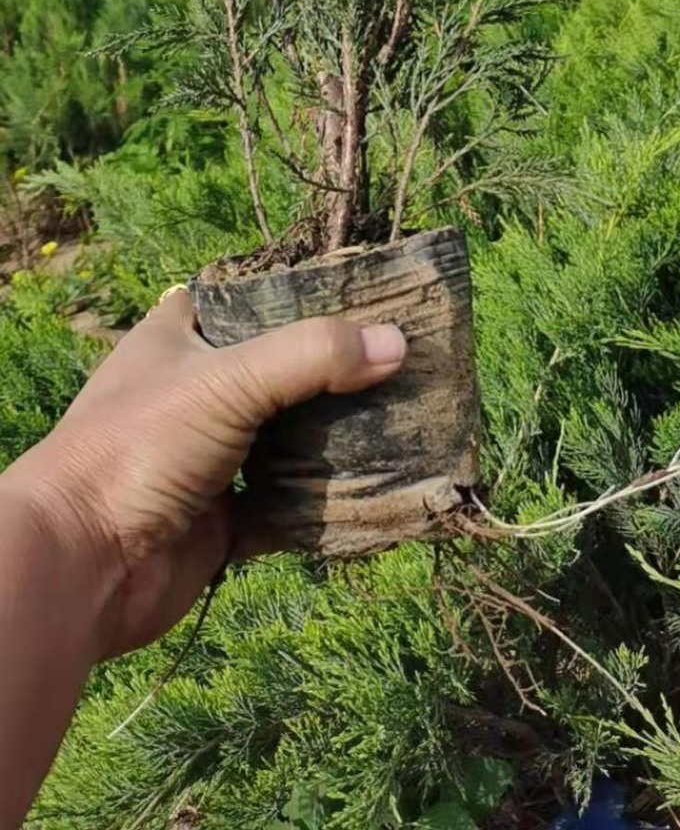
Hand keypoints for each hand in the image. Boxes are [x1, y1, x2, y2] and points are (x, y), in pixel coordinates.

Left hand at [16, 289, 405, 657]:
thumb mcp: (228, 379)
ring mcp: (213, 457)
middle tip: (410, 364)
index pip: (255, 297)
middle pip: (285, 372)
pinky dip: (328, 500)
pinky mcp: (227, 518)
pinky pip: (291, 503)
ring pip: (293, 439)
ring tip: (411, 420)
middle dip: (342, 375)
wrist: (84, 567)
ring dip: (341, 439)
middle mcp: (198, 390)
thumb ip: (313, 355)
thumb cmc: (140, 445)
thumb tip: (399, 343)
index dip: (309, 295)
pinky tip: (380, 487)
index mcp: (183, 335)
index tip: (377, 296)